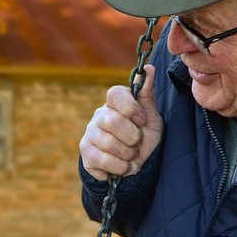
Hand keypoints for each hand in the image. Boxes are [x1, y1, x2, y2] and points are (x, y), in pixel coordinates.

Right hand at [79, 64, 161, 180]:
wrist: (134, 167)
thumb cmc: (143, 138)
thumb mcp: (151, 117)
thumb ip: (147, 94)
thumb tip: (148, 68)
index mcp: (115, 103)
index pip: (115, 93)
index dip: (131, 109)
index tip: (142, 121)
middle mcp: (99, 115)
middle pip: (113, 121)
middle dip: (132, 137)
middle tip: (137, 142)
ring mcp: (90, 133)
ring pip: (108, 143)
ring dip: (128, 154)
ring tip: (131, 155)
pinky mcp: (86, 152)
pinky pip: (103, 159)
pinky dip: (120, 167)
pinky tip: (124, 166)